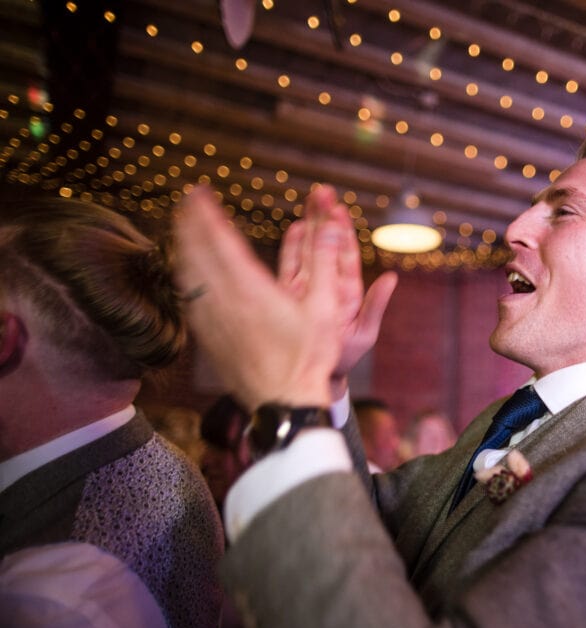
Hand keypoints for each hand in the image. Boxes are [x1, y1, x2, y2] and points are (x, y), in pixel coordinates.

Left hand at [173, 184, 393, 409]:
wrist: (285, 403)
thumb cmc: (309, 358)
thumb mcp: (327, 307)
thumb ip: (325, 260)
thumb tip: (331, 221)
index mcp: (251, 291)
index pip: (220, 242)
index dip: (206, 214)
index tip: (198, 193)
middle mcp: (224, 304)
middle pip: (195, 255)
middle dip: (188, 224)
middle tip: (185, 202)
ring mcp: (212, 324)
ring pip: (187, 277)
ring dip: (183, 249)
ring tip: (181, 229)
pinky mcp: (209, 341)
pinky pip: (189, 301)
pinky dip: (185, 278)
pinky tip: (186, 275)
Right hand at [277, 190, 396, 396]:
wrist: (317, 377)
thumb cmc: (344, 357)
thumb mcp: (364, 333)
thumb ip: (375, 305)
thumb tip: (392, 278)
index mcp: (347, 290)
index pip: (346, 254)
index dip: (343, 230)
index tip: (340, 208)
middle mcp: (327, 284)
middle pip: (326, 244)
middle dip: (324, 217)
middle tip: (321, 190)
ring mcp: (308, 288)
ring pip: (308, 250)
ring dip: (310, 225)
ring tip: (309, 201)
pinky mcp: (289, 297)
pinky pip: (289, 268)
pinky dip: (292, 248)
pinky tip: (296, 227)